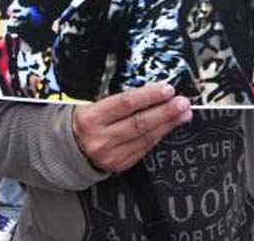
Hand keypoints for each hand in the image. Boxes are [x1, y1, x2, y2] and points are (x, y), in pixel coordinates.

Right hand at [72, 83, 191, 172]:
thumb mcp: (91, 104)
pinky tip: (168, 127)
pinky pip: (144, 148)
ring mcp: (111, 154)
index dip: (149, 96)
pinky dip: (158, 136)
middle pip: (139, 122)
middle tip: (182, 102)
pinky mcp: (120, 164)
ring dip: (168, 124)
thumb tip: (149, 92)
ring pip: (145, 137)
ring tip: (182, 113)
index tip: (166, 90)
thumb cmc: (84, 121)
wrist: (70, 147)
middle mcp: (100, 138)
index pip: (125, 104)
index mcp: (91, 118)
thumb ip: (117, 99)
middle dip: (165, 111)